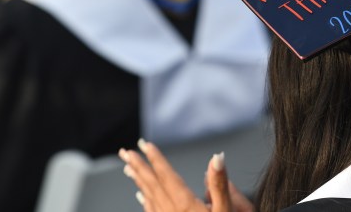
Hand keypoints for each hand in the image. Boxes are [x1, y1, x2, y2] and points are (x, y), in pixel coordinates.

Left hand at [119, 139, 254, 211]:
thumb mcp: (226, 211)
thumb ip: (220, 184)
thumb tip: (217, 156)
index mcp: (186, 205)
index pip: (167, 176)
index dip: (155, 159)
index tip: (144, 144)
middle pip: (152, 185)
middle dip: (139, 167)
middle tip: (124, 152)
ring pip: (148, 198)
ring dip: (138, 181)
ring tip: (127, 167)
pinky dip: (144, 201)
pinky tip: (140, 195)